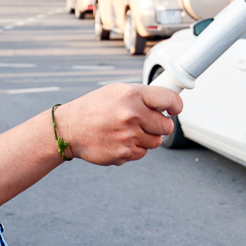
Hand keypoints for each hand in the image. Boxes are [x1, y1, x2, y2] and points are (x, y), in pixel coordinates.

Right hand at [54, 84, 182, 165]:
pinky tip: (119, 140)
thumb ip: (142, 97)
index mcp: (132, 95)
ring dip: (147, 137)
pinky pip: (141, 153)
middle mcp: (132, 115)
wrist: (69, 128)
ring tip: (128, 130)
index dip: (176, 105)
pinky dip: (134, 148)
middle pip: (166, 126)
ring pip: (155, 142)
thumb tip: (167, 105)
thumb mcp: (117, 91)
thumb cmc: (95, 107)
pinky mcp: (123, 153)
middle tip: (148, 122)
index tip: (175, 109)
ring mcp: (128, 136)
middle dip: (160, 125)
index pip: (169, 100)